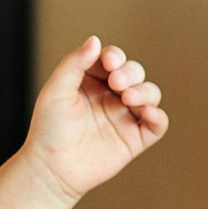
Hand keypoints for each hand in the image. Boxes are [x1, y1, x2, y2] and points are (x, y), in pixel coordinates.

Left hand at [22, 38, 167, 203]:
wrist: (52, 168)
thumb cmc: (49, 129)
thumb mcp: (56, 89)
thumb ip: (75, 63)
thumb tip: (95, 40)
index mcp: (92, 80)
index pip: (112, 59)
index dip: (115, 57)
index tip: (109, 62)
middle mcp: (111, 96)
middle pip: (135, 73)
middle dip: (130, 73)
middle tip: (117, 83)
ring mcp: (125, 116)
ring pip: (150, 94)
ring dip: (145, 91)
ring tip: (129, 98)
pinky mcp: (135, 138)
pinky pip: (157, 124)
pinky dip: (158, 116)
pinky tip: (147, 112)